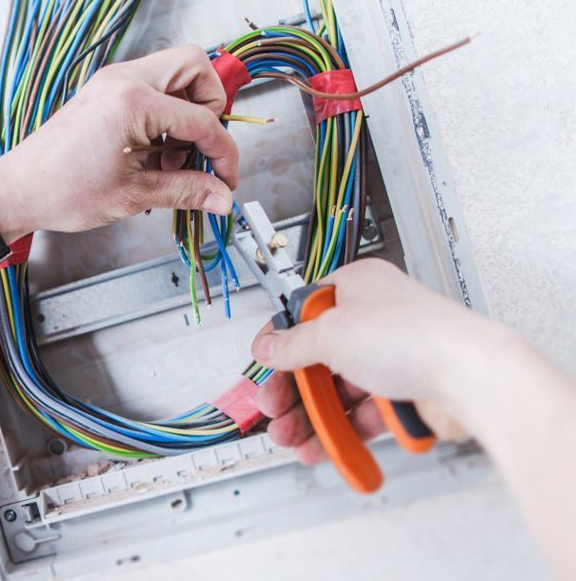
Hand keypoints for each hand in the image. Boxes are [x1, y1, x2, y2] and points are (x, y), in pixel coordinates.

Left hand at [0, 45, 237, 241]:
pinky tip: (154, 155)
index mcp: (132, 101)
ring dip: (187, 113)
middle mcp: (123, 80)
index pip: (203, 120)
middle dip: (210, 108)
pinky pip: (153, 89)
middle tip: (202, 149)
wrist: (17, 190)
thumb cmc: (60, 190)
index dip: (223, 153)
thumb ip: (186, 191)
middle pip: (195, 67)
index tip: (226, 179)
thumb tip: (221, 197)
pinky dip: (165, 116)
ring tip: (172, 160)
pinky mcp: (105, 92)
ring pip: (175, 75)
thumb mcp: (133, 195)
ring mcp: (112, 82)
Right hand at [250, 258, 510, 462]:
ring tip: (292, 437)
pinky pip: (363, 414)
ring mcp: (392, 358)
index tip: (263, 364)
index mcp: (357, 287)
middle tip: (273, 409)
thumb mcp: (332, 332)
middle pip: (319, 357)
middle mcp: (375, 320)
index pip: (305, 312)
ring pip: (339, 390)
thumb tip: (268, 346)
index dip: (280, 340)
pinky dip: (341, 431)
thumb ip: (292, 343)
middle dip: (291, 388)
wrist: (471, 378)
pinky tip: (324, 445)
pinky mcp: (405, 394)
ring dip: (311, 416)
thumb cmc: (417, 336)